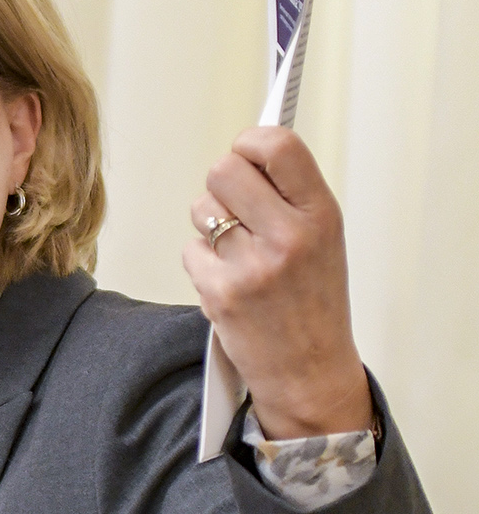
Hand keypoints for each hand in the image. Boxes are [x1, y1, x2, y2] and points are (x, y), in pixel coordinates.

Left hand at [183, 127, 372, 439]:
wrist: (310, 371)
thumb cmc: (313, 299)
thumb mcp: (322, 239)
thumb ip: (288, 194)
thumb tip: (244, 150)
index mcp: (321, 215)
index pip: (277, 146)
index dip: (251, 142)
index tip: (249, 154)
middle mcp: (289, 237)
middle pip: (223, 169)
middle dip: (223, 184)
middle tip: (237, 207)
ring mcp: (252, 266)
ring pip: (201, 208)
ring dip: (211, 224)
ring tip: (240, 252)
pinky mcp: (220, 293)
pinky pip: (190, 249)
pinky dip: (203, 263)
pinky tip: (230, 282)